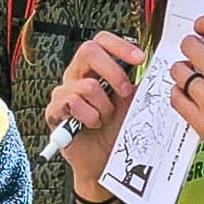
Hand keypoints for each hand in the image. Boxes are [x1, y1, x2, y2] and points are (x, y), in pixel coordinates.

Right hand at [44, 32, 143, 194]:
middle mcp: (76, 75)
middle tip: (125, 92)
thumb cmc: (113, 131)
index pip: (101, 41)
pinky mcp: (54, 110)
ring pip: (88, 85)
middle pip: (89, 50)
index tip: (140, 58)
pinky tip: (91, 125)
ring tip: (104, 119)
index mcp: (94, 69)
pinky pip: (74, 104)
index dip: (120, 45)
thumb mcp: (129, 105)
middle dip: (113, 71)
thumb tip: (149, 69)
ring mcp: (63, 92)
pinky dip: (90, 117)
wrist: (102, 161)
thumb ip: (133, 84)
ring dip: (104, 107)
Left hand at [170, 14, 203, 203]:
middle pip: (188, 46)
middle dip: (193, 48)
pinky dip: (180, 93)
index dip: (203, 25)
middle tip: (196, 55)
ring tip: (195, 78)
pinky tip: (190, 94)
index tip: (200, 29)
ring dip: (185, 72)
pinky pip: (176, 98)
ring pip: (179, 72)